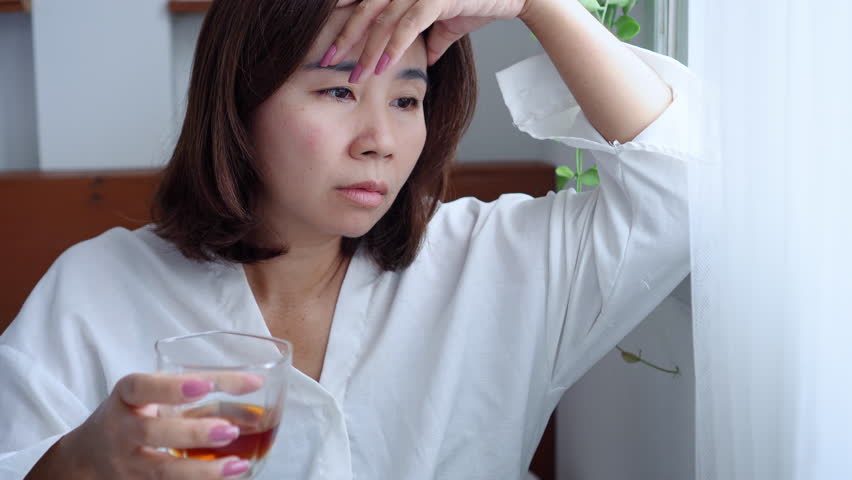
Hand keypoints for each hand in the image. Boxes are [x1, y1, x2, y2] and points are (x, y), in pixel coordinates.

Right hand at [35, 373, 261, 479]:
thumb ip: (191, 386)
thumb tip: (257, 383)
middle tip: (229, 429)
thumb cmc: (134, 413)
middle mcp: (121, 431)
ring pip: (161, 471)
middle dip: (193, 433)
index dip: (171, 387)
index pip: (142, 388)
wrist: (87, 457)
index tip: (205, 386)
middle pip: (151, 433)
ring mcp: (126, 464)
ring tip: (238, 464)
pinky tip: (228, 478)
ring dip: (203, 470)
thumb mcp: (148, 393)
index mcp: (125, 397)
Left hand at [326, 0, 534, 80]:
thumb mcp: (447, 22)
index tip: (326, 42)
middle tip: (326, 60)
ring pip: (383, 19)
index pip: (365, 0)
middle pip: (364, 9)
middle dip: (344, 36)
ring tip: (355, 75)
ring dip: (367, 50)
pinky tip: (382, 66)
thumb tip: (424, 60)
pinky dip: (393, 45)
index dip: (342, 18)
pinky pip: (408, 24)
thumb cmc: (480, 1)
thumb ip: (430, 37)